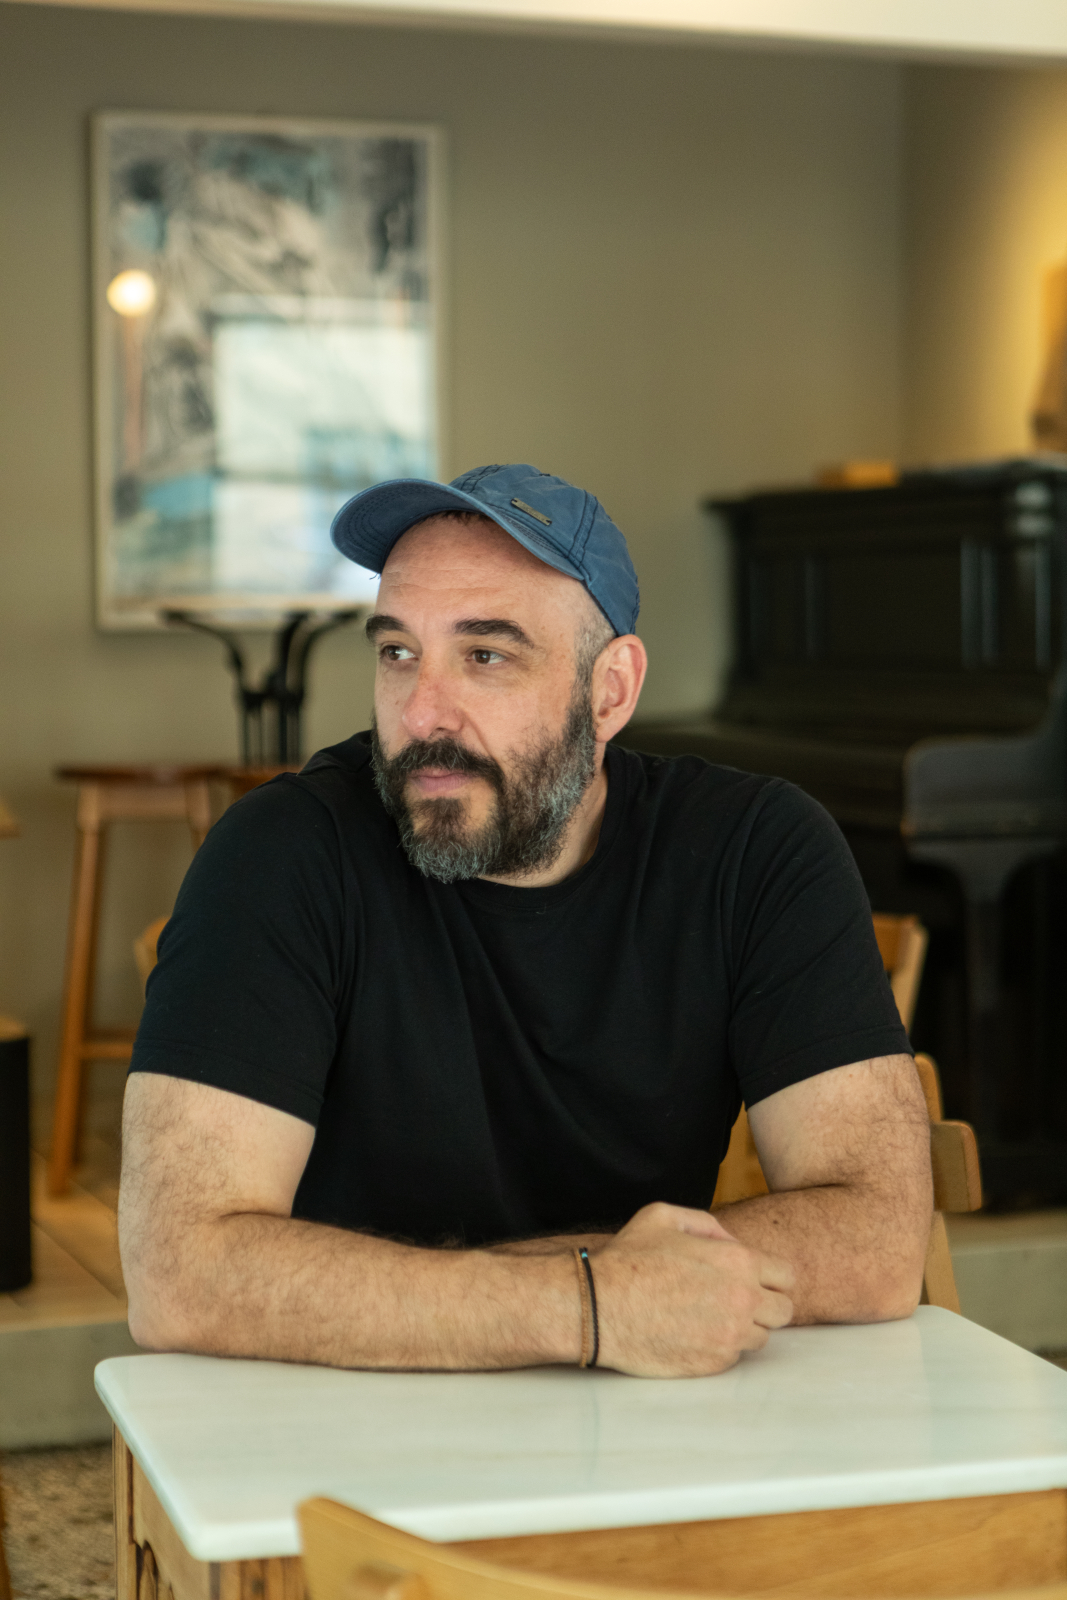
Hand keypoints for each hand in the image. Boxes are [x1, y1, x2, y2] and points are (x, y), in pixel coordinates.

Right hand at [591, 1202, 793, 1376]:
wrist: (598, 1306)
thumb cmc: (628, 1259)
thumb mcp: (665, 1216)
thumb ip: (708, 1224)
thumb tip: (731, 1242)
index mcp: (737, 1262)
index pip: (787, 1276)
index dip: (770, 1276)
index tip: (751, 1279)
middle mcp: (742, 1301)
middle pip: (784, 1311)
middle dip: (765, 1304)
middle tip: (734, 1300)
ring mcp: (729, 1337)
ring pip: (761, 1337)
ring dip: (743, 1328)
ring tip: (708, 1316)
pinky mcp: (713, 1364)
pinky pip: (734, 1357)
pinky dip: (720, 1346)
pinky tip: (693, 1333)